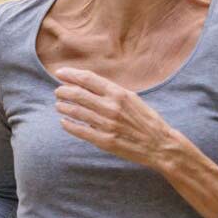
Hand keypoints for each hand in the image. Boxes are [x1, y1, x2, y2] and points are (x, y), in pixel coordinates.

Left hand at [53, 67, 186, 169]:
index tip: (60, 73)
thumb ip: (112, 91)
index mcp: (118, 93)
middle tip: (58, 91)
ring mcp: (107, 124)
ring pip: (76, 112)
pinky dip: (69, 125)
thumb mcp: (132, 98)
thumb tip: (89, 84)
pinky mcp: (105, 141)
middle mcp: (111, 107)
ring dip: (64, 107)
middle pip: (78, 94)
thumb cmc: (146, 120)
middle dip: (64, 91)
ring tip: (58, 105)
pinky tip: (64, 122)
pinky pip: (80, 131)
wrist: (159, 144)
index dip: (71, 75)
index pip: (88, 79)